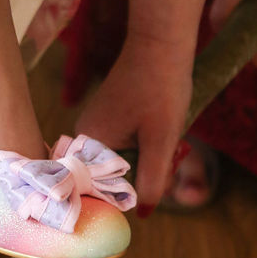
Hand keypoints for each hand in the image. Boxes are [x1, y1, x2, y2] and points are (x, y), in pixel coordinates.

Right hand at [75, 30, 194, 211]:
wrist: (162, 44)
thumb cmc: (161, 89)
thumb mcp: (162, 140)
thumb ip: (152, 180)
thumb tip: (144, 213)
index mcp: (90, 141)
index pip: (103, 189)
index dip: (132, 193)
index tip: (159, 182)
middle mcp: (85, 134)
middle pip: (114, 175)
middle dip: (145, 174)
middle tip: (171, 157)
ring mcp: (97, 123)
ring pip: (123, 160)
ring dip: (149, 159)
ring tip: (170, 139)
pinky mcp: (109, 115)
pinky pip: (125, 144)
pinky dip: (146, 144)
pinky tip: (162, 128)